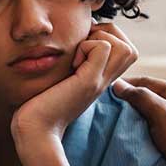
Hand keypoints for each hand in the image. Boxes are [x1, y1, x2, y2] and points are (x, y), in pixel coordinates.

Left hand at [11, 23, 138, 146]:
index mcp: (100, 80)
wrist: (35, 129)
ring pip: (124, 46)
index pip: (126, 52)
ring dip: (99, 40)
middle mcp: (105, 81)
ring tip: (78, 56)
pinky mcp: (90, 81)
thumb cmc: (40, 104)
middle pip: (130, 49)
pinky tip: (71, 63)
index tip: (82, 49)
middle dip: (107, 37)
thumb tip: (74, 41)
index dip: (107, 40)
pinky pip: (104, 47)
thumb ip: (73, 64)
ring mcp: (100, 82)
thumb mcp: (62, 79)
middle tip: (82, 49)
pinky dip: (86, 45)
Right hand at [112, 77, 165, 165]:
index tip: (105, 93)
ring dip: (139, 127)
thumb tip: (119, 85)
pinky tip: (136, 148)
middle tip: (107, 114)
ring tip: (118, 132)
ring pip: (155, 123)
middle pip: (150, 102)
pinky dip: (149, 143)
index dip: (126, 86)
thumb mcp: (162, 113)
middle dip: (130, 108)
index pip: (146, 82)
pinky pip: (162, 140)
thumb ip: (140, 97)